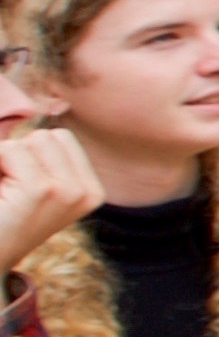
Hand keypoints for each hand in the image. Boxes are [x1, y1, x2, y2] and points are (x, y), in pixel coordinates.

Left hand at [0, 131, 99, 277]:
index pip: (60, 139)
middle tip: (10, 193)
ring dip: (5, 161)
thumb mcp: (35, 190)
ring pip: (31, 140)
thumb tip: (37, 113)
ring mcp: (67, 191)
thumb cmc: (2, 223)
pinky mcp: (40, 190)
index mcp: (91, 192)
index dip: (30, 155)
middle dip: (19, 155)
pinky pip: (10, 150)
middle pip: (48, 136)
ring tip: (4, 195)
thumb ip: (44, 160)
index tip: (21, 190)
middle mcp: (86, 192)